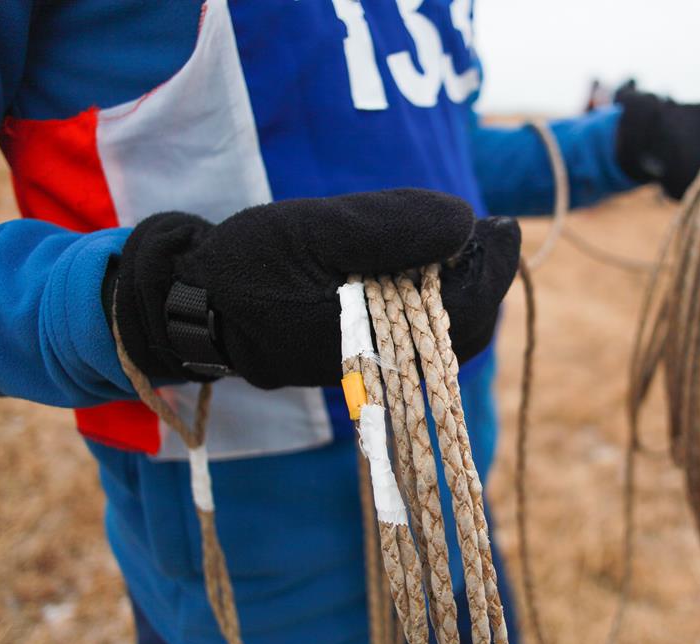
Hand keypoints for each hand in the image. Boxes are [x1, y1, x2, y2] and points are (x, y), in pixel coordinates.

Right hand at [107, 189, 520, 388]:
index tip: (506, 225)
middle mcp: (383, 365)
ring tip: (463, 245)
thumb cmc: (250, 266)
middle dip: (484, 278)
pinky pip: (416, 337)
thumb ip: (393, 227)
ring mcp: (371, 366)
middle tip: (492, 232)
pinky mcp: (359, 357)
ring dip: (461, 290)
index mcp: (379, 339)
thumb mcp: (318, 230)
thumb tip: (465, 221)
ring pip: (443, 337)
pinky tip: (427, 269)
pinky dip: (434, 303)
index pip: (465, 310)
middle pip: (463, 330)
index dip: (493, 266)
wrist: (194, 305)